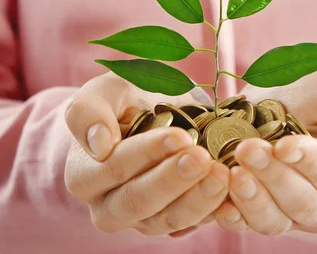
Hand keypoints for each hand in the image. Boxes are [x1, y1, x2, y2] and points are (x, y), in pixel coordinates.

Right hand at [64, 73, 228, 234]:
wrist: (148, 118)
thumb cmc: (122, 102)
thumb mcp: (103, 92)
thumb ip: (88, 111)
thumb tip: (99, 144)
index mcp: (84, 175)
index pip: (114, 167)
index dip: (147, 153)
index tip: (180, 136)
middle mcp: (108, 207)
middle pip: (139, 201)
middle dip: (174, 180)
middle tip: (202, 158)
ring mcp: (141, 220)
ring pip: (168, 219)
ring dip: (198, 199)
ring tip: (223, 174)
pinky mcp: (172, 224)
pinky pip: (193, 224)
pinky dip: (214, 211)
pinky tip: (233, 194)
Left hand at [214, 67, 316, 234]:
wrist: (282, 96)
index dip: (306, 162)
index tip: (283, 145)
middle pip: (300, 203)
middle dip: (272, 176)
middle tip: (248, 150)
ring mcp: (287, 213)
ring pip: (273, 221)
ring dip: (251, 199)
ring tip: (234, 173)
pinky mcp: (254, 213)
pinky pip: (244, 224)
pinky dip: (232, 217)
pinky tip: (220, 203)